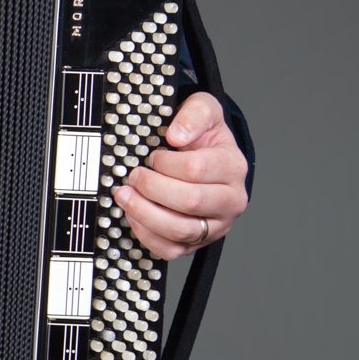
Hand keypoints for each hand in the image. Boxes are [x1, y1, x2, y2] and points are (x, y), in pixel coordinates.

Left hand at [113, 91, 247, 260]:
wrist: (206, 158)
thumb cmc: (204, 137)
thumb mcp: (204, 110)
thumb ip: (194, 114)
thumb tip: (176, 136)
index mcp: (233, 168)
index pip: (196, 169)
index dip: (166, 163)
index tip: (154, 156)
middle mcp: (231, 201)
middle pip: (189, 202)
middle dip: (152, 188)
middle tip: (134, 176)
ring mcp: (215, 226)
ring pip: (180, 230)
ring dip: (144, 213)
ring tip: (125, 196)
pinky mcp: (197, 243)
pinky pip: (170, 250)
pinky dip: (147, 235)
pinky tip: (134, 215)